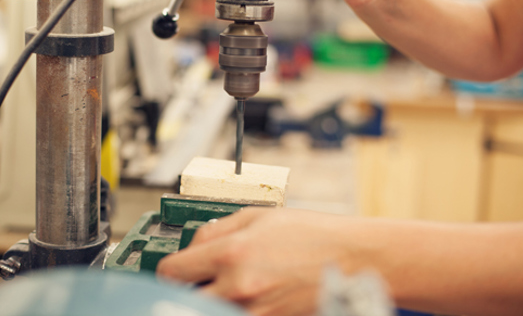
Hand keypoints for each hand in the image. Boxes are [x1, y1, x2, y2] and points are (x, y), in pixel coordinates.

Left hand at [156, 208, 368, 315]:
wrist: (353, 261)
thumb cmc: (312, 235)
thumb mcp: (258, 216)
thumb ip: (217, 229)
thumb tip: (192, 243)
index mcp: (232, 253)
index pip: (171, 272)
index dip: (168, 269)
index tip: (175, 269)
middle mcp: (239, 287)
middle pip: (183, 300)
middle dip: (186, 289)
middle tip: (197, 280)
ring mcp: (255, 312)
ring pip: (208, 312)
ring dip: (209, 301)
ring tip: (225, 287)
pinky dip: (235, 307)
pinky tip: (246, 295)